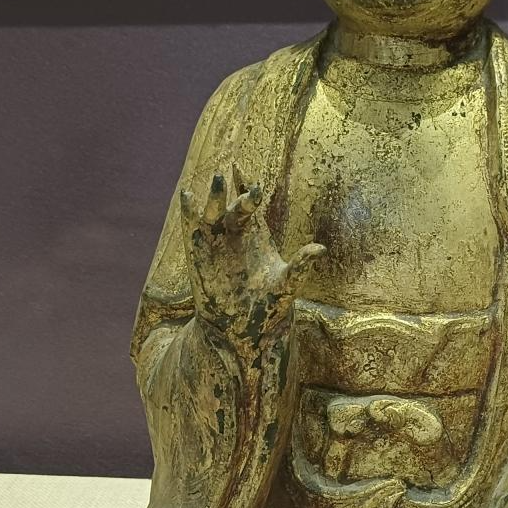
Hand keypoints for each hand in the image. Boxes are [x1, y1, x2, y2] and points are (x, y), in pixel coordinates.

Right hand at [180, 166, 324, 344]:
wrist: (242, 332)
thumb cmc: (268, 308)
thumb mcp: (287, 285)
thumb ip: (301, 266)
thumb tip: (320, 248)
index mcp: (258, 236)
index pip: (253, 204)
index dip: (250, 186)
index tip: (252, 175)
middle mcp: (236, 235)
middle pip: (234, 206)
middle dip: (234, 192)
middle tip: (234, 176)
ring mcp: (217, 244)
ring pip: (214, 213)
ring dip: (215, 198)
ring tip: (216, 180)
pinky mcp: (200, 256)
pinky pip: (193, 230)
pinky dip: (190, 213)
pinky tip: (187, 196)